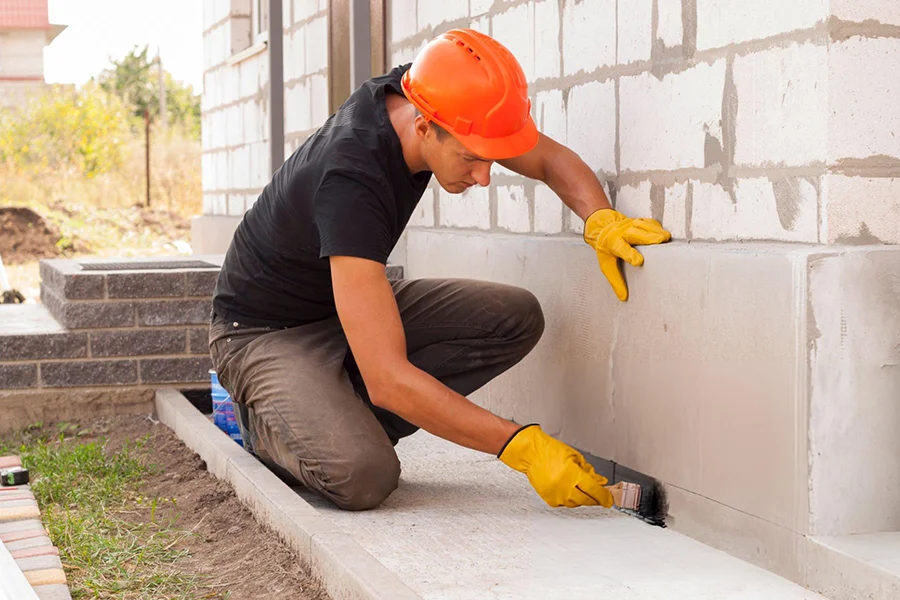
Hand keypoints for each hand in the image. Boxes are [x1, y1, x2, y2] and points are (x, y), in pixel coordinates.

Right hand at [498, 424, 613, 507]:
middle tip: (599, 494)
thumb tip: (600, 482)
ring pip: (577, 503)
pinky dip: (570, 498)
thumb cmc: (551, 451)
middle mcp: (564, 487)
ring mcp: (556, 495)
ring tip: (580, 486)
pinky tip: (569, 489)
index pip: (594, 490)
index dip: (604, 496)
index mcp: (572, 474)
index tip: (609, 499)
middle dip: (595, 498)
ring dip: (582, 497)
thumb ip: (589, 471)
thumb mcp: (575, 457)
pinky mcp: (549, 499)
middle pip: (587, 500)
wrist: (531, 453)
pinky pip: (565, 504)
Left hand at [583, 208, 670, 300]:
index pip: (621, 248)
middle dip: (648, 237)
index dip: (629, 254)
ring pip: (644, 226)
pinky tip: (664, 233)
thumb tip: (623, 297)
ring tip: (666, 238)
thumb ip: (615, 280)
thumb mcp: (606, 264)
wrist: (603, 227)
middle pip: (635, 233)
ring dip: (656, 231)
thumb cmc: (606, 247)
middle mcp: (621, 232)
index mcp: (612, 243)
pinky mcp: (638, 221)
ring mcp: (630, 225)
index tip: (638, 261)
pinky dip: (657, 228)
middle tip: (660, 242)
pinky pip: (649, 223)